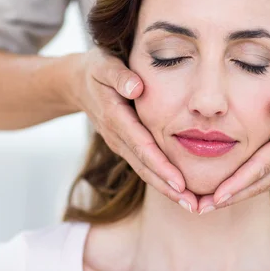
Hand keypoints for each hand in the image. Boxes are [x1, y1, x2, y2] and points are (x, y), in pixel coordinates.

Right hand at [69, 48, 198, 211]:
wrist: (76, 82)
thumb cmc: (97, 69)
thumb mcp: (104, 65)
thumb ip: (119, 76)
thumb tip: (136, 88)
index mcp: (116, 117)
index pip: (142, 145)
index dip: (161, 165)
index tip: (180, 182)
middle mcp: (117, 136)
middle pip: (145, 166)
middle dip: (168, 188)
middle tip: (193, 205)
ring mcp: (119, 143)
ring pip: (144, 170)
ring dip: (166, 189)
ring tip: (191, 204)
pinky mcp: (124, 144)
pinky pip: (143, 164)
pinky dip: (160, 179)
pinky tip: (179, 190)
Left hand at [200, 72, 269, 211]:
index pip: (264, 163)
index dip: (240, 180)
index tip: (218, 194)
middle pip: (260, 182)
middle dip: (231, 197)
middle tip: (201, 208)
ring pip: (263, 185)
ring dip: (236, 197)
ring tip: (206, 206)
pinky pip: (268, 180)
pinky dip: (247, 188)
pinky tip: (226, 193)